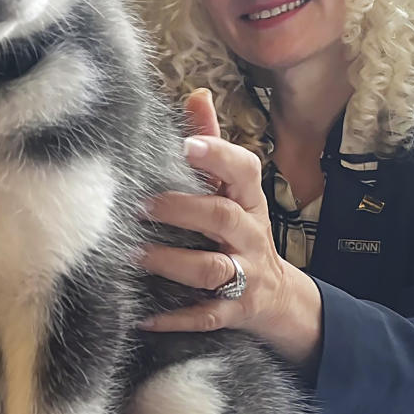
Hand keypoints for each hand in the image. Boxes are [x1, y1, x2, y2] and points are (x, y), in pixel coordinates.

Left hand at [139, 89, 322, 364]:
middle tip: (141, 205)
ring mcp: (245, 276)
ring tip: (134, 255)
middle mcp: (250, 236)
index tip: (185, 144)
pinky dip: (175, 318)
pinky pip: (205, 316)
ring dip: (172, 262)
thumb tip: (196, 94)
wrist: (280, 300)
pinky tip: (142, 315)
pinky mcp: (234, 312)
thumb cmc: (242, 233)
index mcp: (248, 200)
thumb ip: (213, 146)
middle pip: (223, 218)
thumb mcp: (234, 191)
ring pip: (212, 268)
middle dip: (183, 209)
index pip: (244, 171)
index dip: (217, 156)